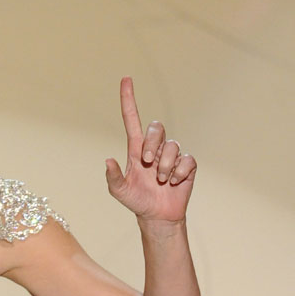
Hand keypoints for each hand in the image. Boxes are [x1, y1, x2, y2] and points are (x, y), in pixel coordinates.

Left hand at [105, 77, 196, 223]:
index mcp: (136, 149)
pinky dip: (179, 173)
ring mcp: (171, 155)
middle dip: (153, 144)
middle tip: (147, 163)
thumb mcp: (119, 191)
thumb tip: (108, 160)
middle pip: (157, 127)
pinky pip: (187, 160)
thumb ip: (113, 177)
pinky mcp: (187, 165)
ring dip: (165, 166)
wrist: (157, 216)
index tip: (126, 79)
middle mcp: (155, 148)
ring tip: (161, 181)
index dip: (128, 100)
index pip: (132, 119)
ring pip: (172, 146)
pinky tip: (174, 183)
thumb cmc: (136, 201)